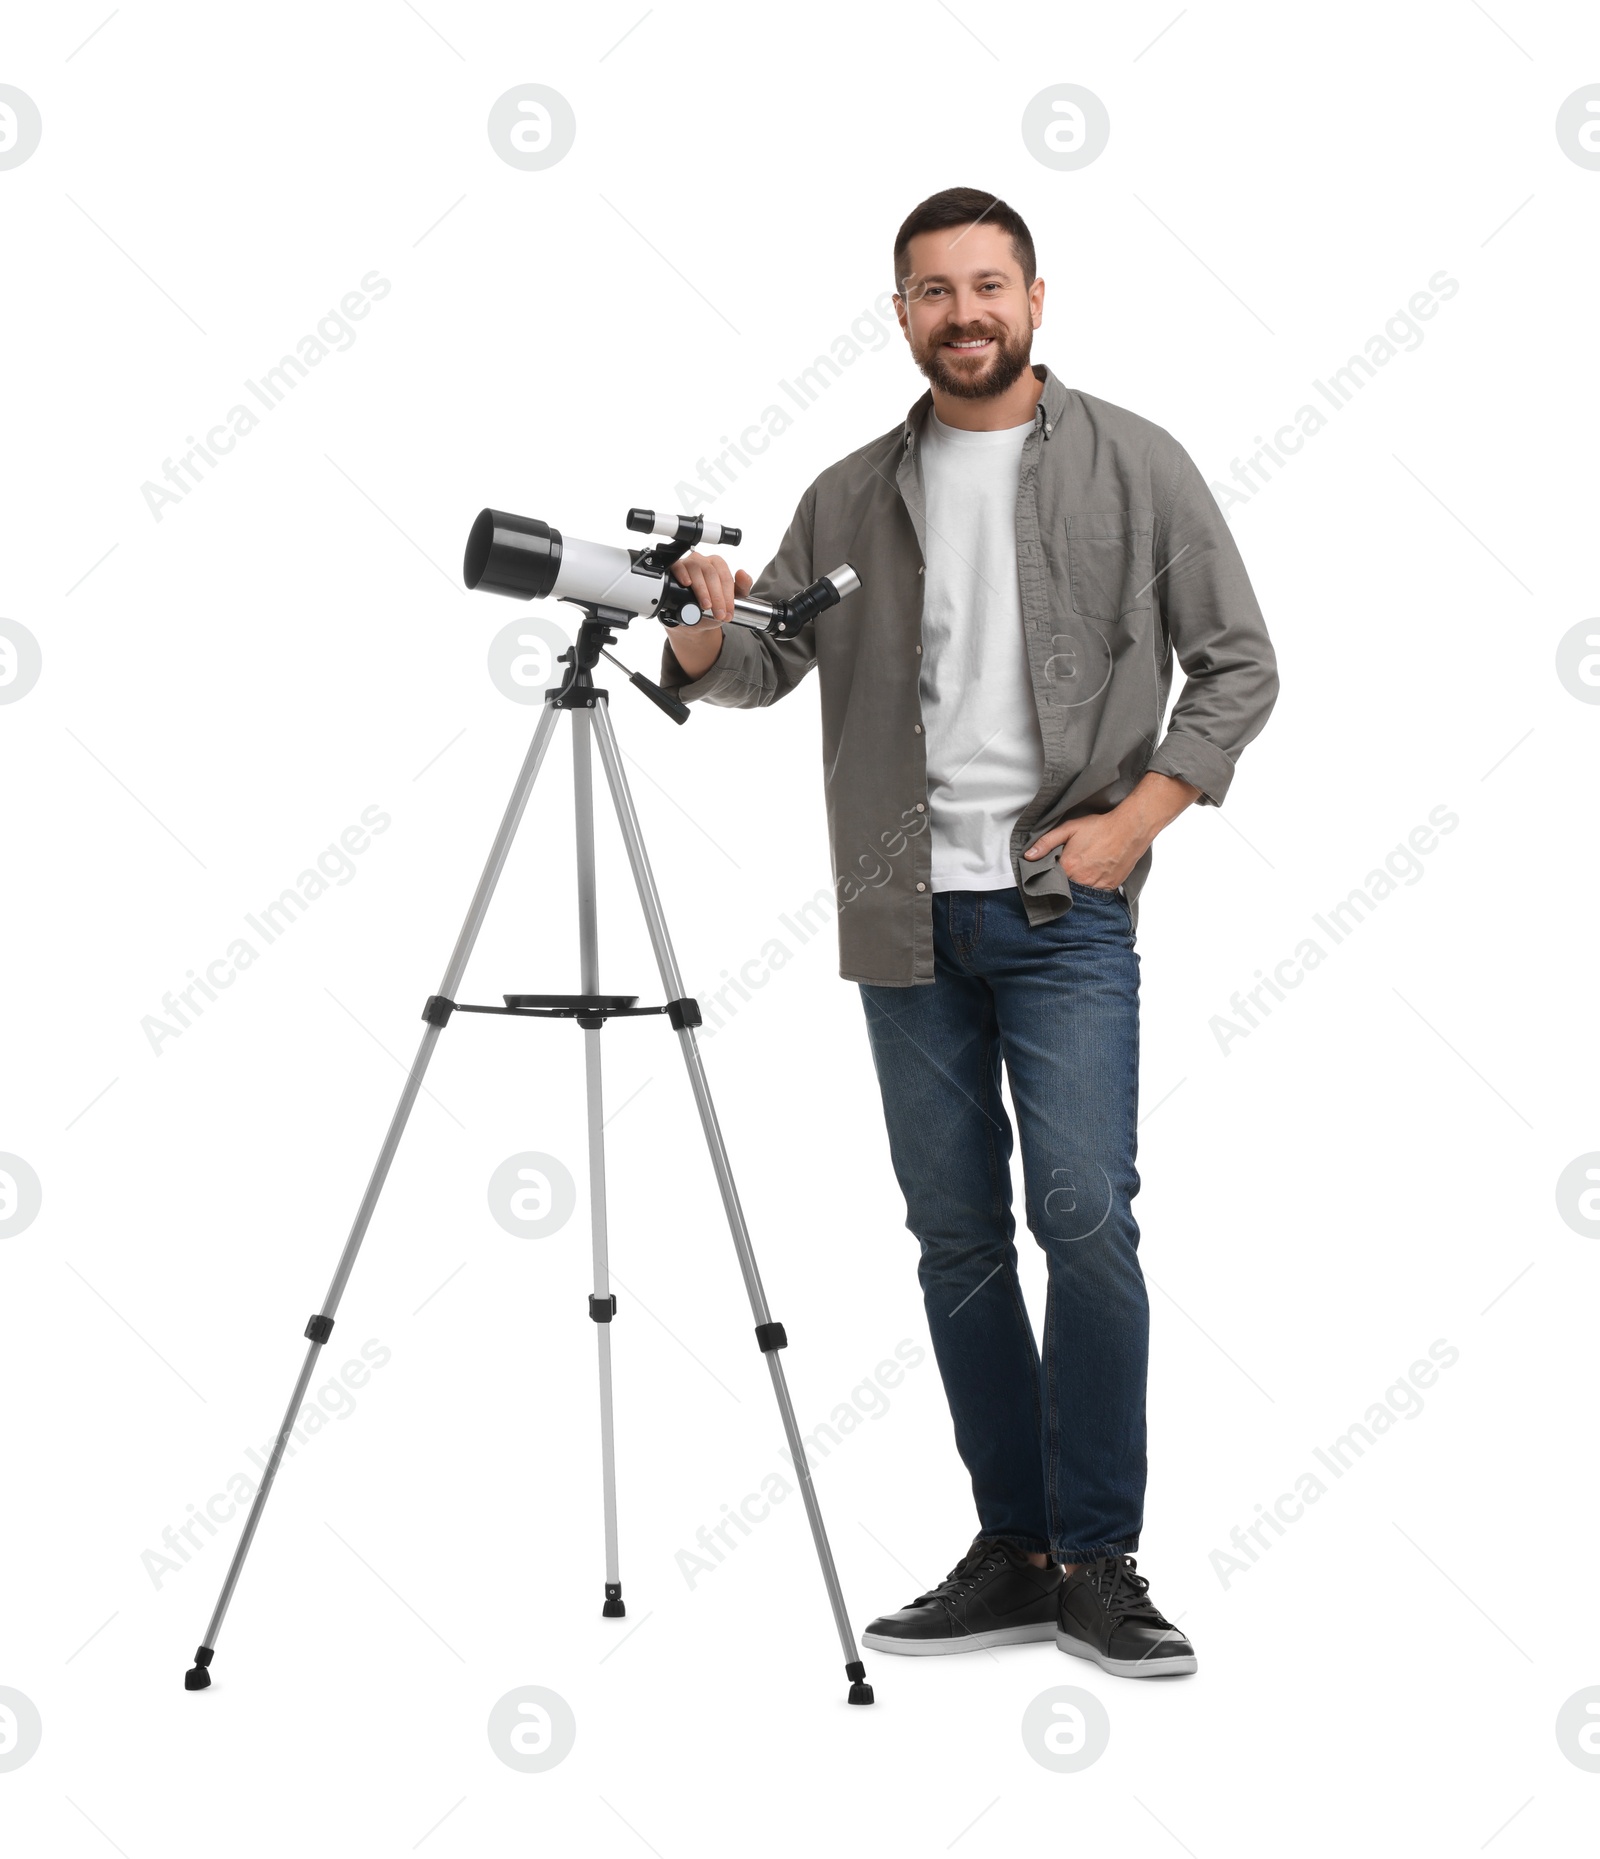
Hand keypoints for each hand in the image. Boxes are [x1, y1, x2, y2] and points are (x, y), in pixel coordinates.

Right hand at [665, 551, 752, 678]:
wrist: (693, 619)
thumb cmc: (711, 605)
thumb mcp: (730, 600)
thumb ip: (742, 588)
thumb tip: (743, 574)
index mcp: (718, 564)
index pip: (725, 577)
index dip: (728, 596)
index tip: (728, 612)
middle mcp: (702, 561)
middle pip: (711, 574)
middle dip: (717, 597)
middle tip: (719, 614)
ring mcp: (688, 563)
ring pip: (696, 570)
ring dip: (702, 590)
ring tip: (706, 605)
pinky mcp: (675, 568)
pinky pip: (678, 567)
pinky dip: (683, 574)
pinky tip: (687, 584)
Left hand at [1023, 812, 1143, 889]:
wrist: (1129, 829)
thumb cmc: (1099, 827)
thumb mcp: (1069, 828)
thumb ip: (1046, 842)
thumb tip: (1028, 856)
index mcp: (1068, 867)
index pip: (1049, 882)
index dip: (1047, 879)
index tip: (1047, 875)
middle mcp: (1081, 881)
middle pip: (1064, 891)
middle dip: (1061, 887)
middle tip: (1064, 876)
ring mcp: (1097, 887)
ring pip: (1080, 896)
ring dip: (1076, 891)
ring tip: (1078, 878)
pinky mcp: (1110, 888)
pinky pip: (1096, 897)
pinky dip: (1091, 893)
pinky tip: (1091, 880)